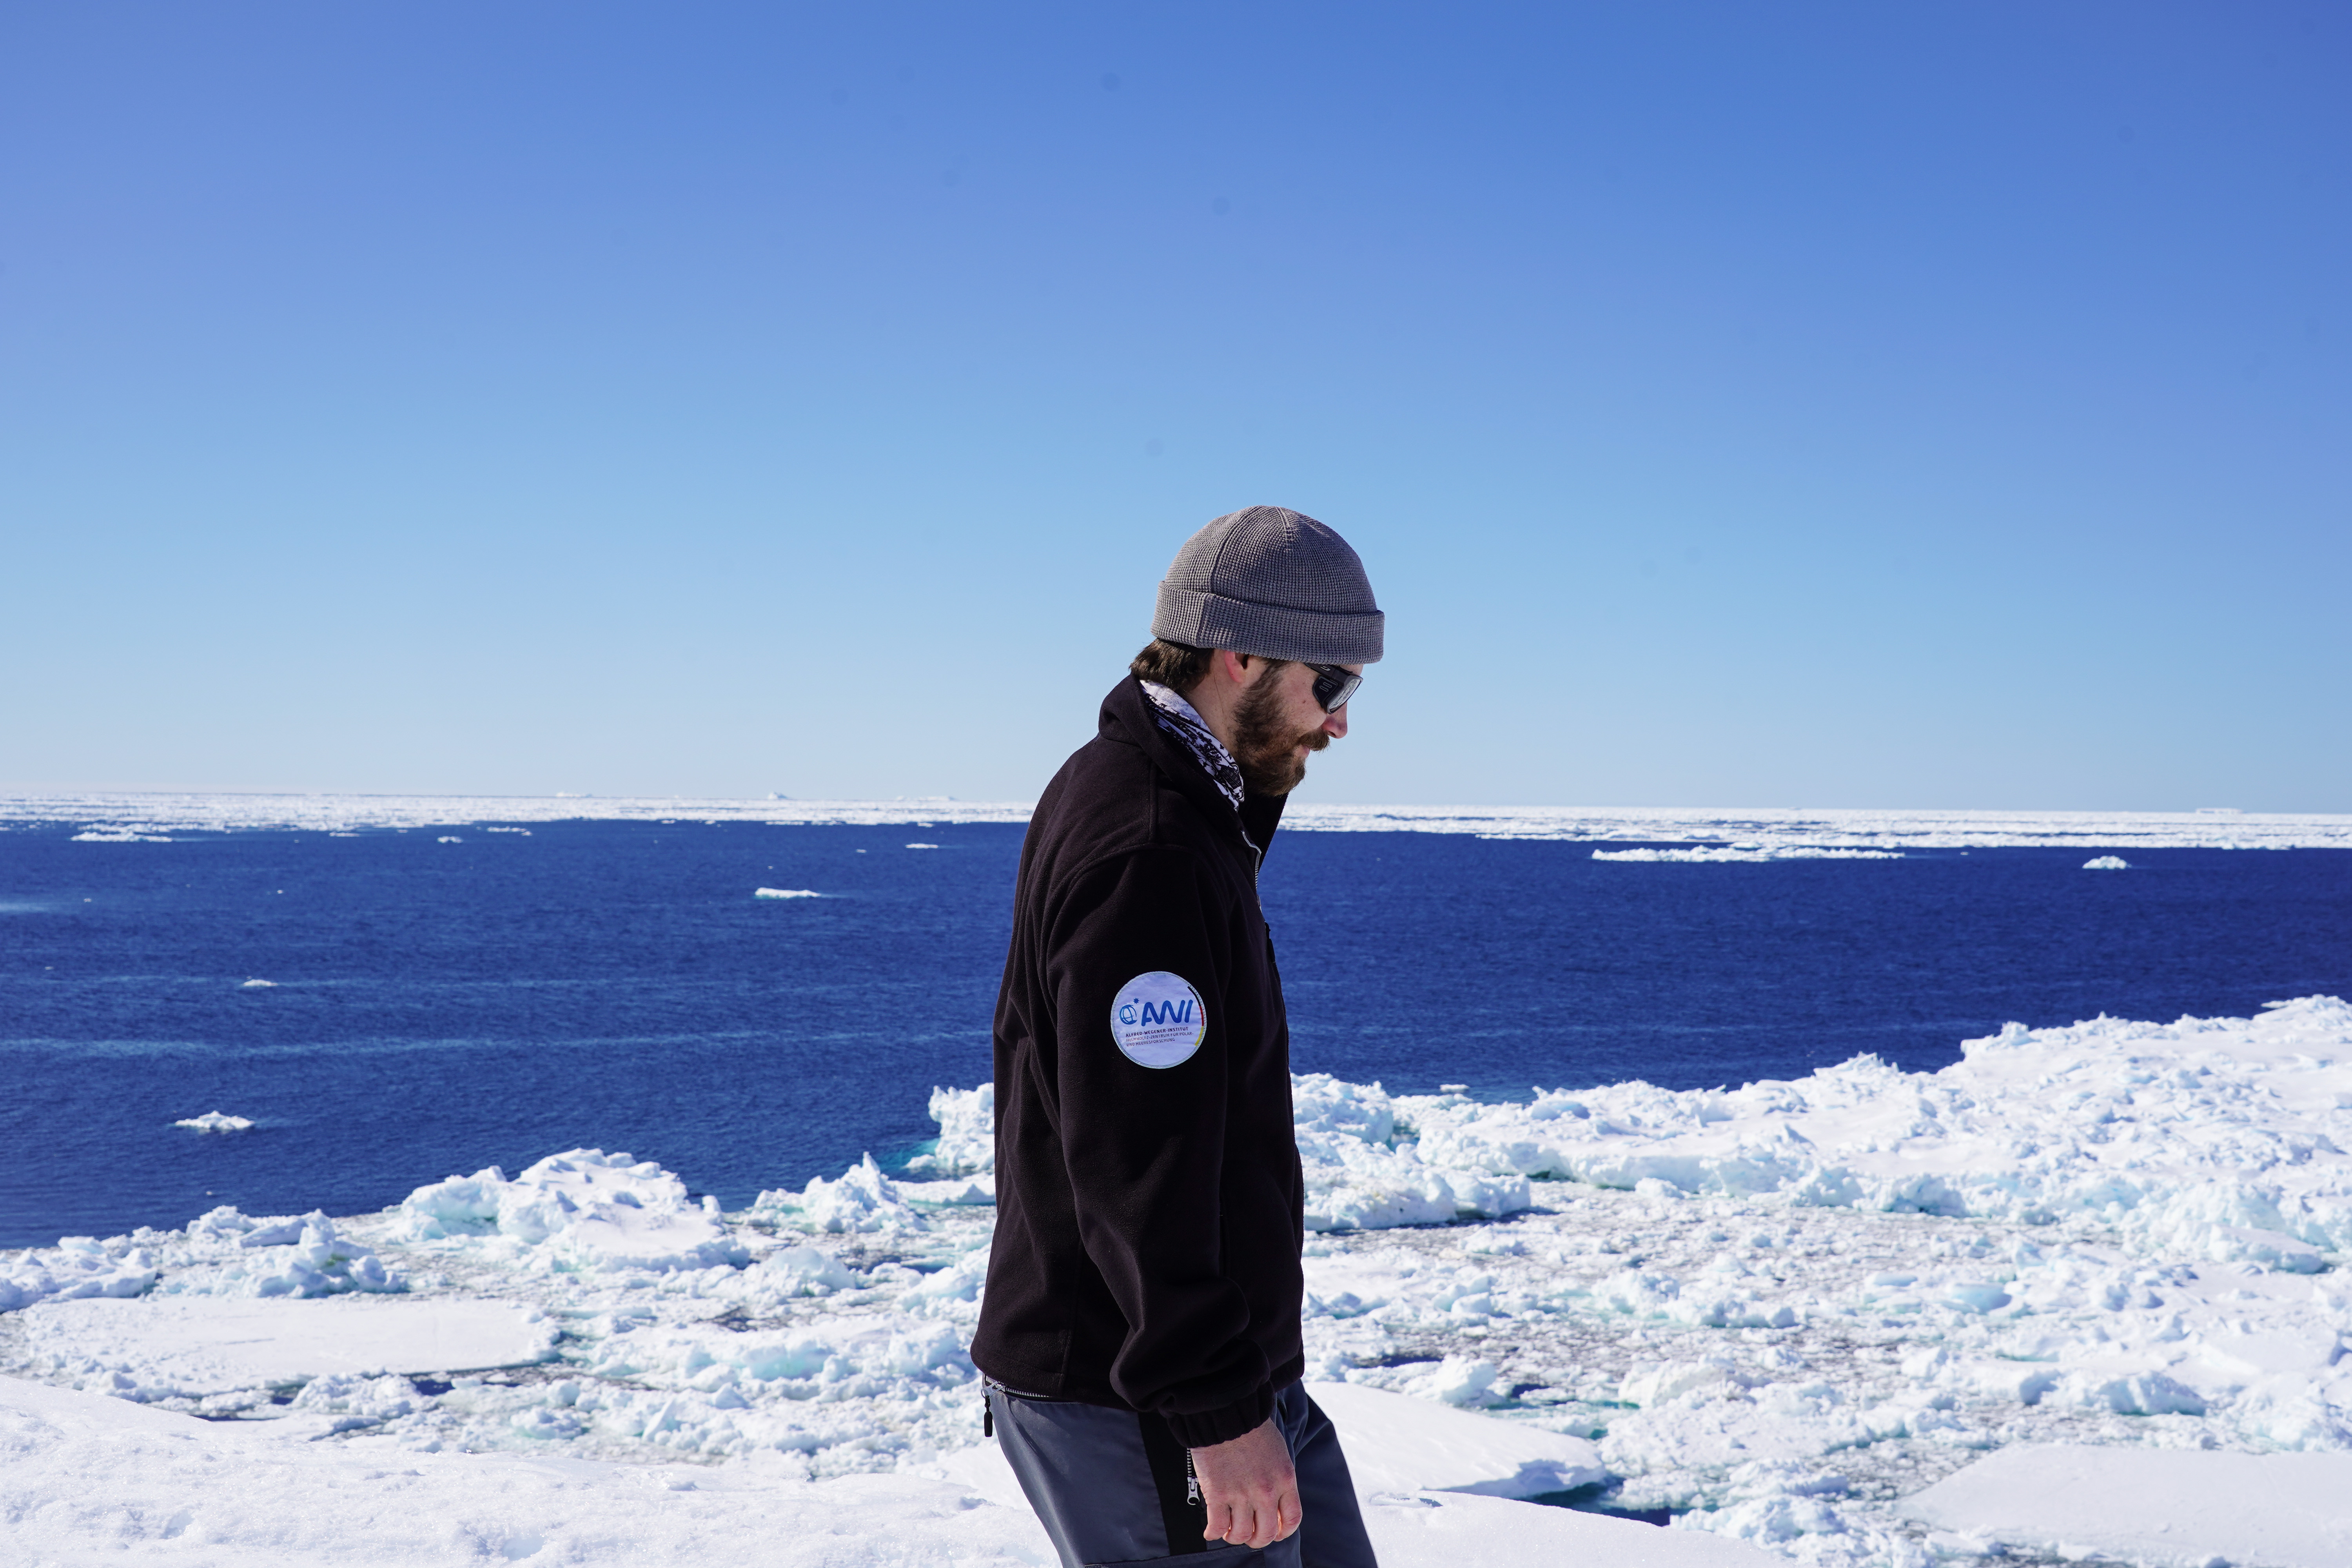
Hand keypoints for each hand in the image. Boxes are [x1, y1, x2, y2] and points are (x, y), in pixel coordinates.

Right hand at [1189, 1416, 1299, 1548]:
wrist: (1226, 1412)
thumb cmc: (1250, 1428)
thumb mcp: (1278, 1453)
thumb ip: (1278, 1478)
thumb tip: (1273, 1503)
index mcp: (1284, 1479)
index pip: (1292, 1519)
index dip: (1283, 1532)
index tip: (1275, 1533)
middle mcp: (1266, 1491)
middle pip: (1266, 1533)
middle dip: (1258, 1539)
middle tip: (1249, 1535)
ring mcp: (1241, 1494)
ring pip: (1242, 1534)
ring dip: (1234, 1537)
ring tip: (1229, 1531)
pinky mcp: (1217, 1494)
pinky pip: (1218, 1526)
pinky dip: (1213, 1533)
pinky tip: (1211, 1531)